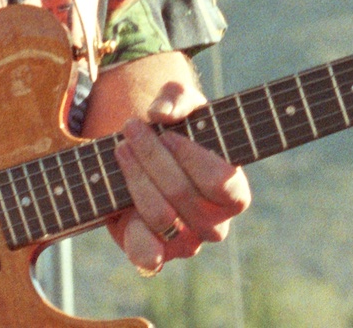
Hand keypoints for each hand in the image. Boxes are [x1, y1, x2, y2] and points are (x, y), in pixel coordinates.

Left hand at [109, 116, 250, 274]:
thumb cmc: (174, 130)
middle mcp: (215, 225)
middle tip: (132, 128)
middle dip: (151, 156)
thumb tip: (162, 114)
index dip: (190, 156)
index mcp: (233, 193)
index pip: (221, 182)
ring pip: (159, 215)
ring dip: (135, 177)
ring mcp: (186, 243)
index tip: (166, 132)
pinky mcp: (156, 253)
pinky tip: (119, 205)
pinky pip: (146, 253)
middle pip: (181, 193)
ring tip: (121, 148)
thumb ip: (177, 98)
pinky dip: (132, 233)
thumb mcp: (180, 104)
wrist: (145, 158)